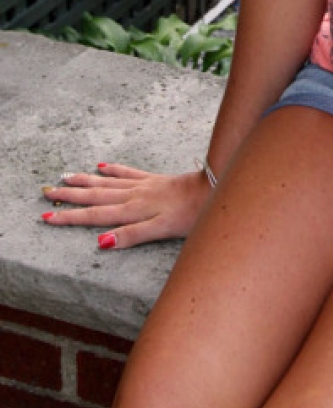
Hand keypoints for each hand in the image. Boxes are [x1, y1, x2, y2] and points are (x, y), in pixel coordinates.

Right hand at [40, 164, 212, 249]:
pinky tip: (102, 166)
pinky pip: (128, 172)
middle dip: (69, 195)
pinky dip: (113, 169)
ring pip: (107, 182)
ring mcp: (143, 186)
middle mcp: (133, 196)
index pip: (94, 215)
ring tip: (65, 177)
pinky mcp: (155, 179)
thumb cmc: (190, 214)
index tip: (47, 216)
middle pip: (95, 195)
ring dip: (85, 181)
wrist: (213, 188)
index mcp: (132, 210)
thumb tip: (100, 242)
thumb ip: (132, 235)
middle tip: (46, 192)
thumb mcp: (161, 230)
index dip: (70, 216)